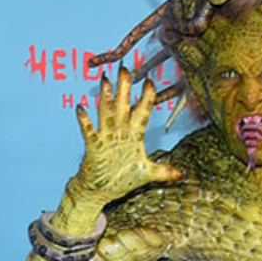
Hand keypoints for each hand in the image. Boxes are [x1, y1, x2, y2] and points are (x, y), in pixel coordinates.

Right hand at [73, 68, 183, 199]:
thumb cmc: (122, 180)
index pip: (143, 111)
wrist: (101, 191)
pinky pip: (89, 132)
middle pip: (123, 106)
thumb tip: (181, 174)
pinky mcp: (94, 147)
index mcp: (134, 135)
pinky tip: (80, 109)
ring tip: (104, 81)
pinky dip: (84, 121)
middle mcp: (121, 132)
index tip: (150, 81)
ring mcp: (106, 138)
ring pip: (106, 113)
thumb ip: (163, 171)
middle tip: (124, 69)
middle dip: (124, 88)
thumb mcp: (146, 174)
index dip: (147, 97)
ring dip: (105, 98)